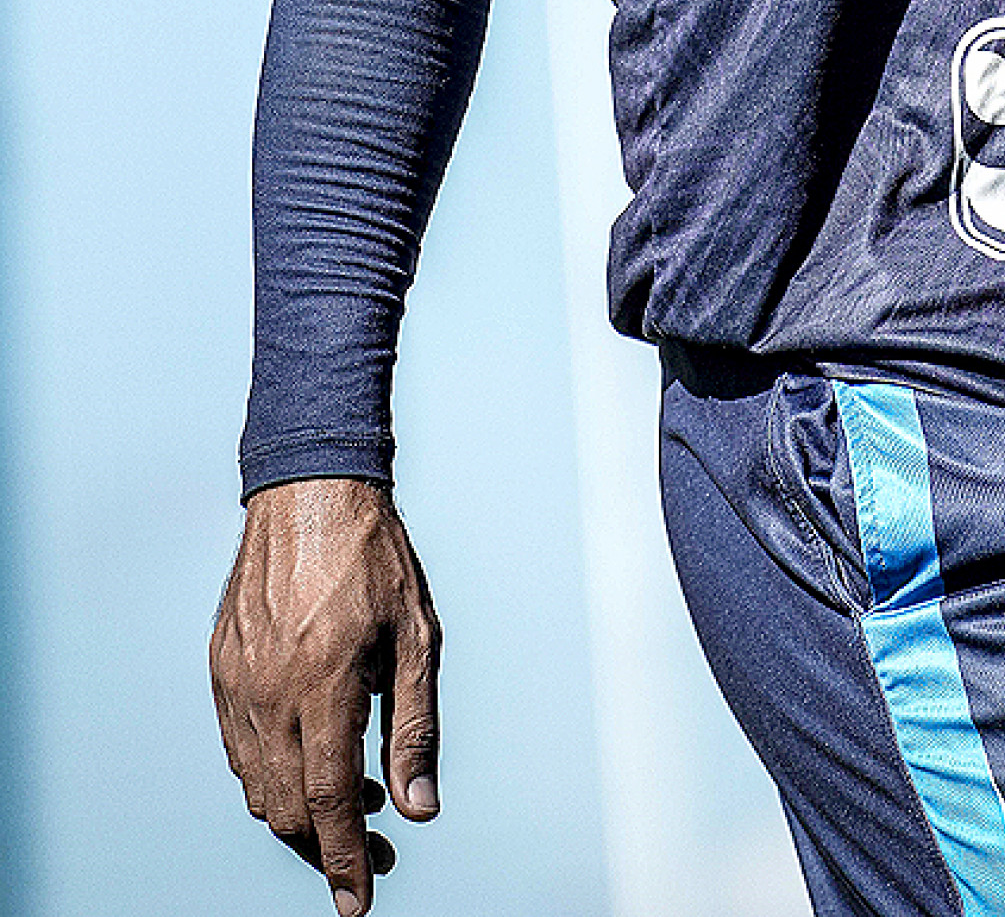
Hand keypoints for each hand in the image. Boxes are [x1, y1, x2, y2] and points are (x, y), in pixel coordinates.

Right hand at [210, 477, 441, 911]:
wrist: (310, 491)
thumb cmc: (375, 559)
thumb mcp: (418, 637)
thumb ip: (415, 727)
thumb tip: (420, 808)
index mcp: (325, 685)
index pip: (327, 804)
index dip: (344, 862)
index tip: (358, 906)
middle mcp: (271, 693)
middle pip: (286, 810)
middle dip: (328, 847)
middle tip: (378, 850)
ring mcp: (238, 684)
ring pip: (257, 787)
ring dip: (301, 813)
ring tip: (357, 799)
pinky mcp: (221, 670)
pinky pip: (240, 749)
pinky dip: (272, 775)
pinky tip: (313, 759)